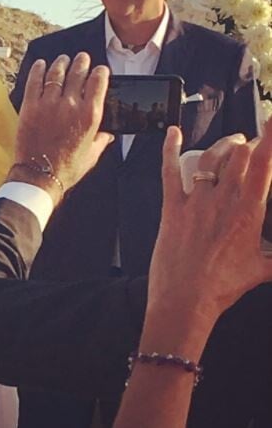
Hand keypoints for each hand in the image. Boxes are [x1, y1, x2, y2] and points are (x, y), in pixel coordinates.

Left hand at [8, 53, 112, 202]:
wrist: (39, 176)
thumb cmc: (66, 168)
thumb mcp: (92, 155)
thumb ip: (101, 140)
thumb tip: (108, 135)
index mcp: (90, 115)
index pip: (98, 82)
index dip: (100, 72)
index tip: (99, 70)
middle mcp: (71, 105)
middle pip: (78, 72)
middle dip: (82, 62)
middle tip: (82, 58)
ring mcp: (49, 103)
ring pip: (57, 73)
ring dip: (61, 63)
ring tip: (63, 59)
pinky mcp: (30, 106)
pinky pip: (35, 80)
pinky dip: (38, 69)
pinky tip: (41, 64)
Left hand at [149, 121, 271, 327]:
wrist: (185, 299)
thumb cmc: (222, 286)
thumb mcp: (261, 269)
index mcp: (247, 215)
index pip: (263, 169)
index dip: (270, 142)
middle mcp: (222, 202)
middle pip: (238, 159)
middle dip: (249, 144)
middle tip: (254, 141)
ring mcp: (195, 202)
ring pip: (210, 160)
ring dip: (222, 145)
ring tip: (233, 141)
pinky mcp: (171, 207)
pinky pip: (170, 171)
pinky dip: (169, 150)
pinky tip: (172, 133)